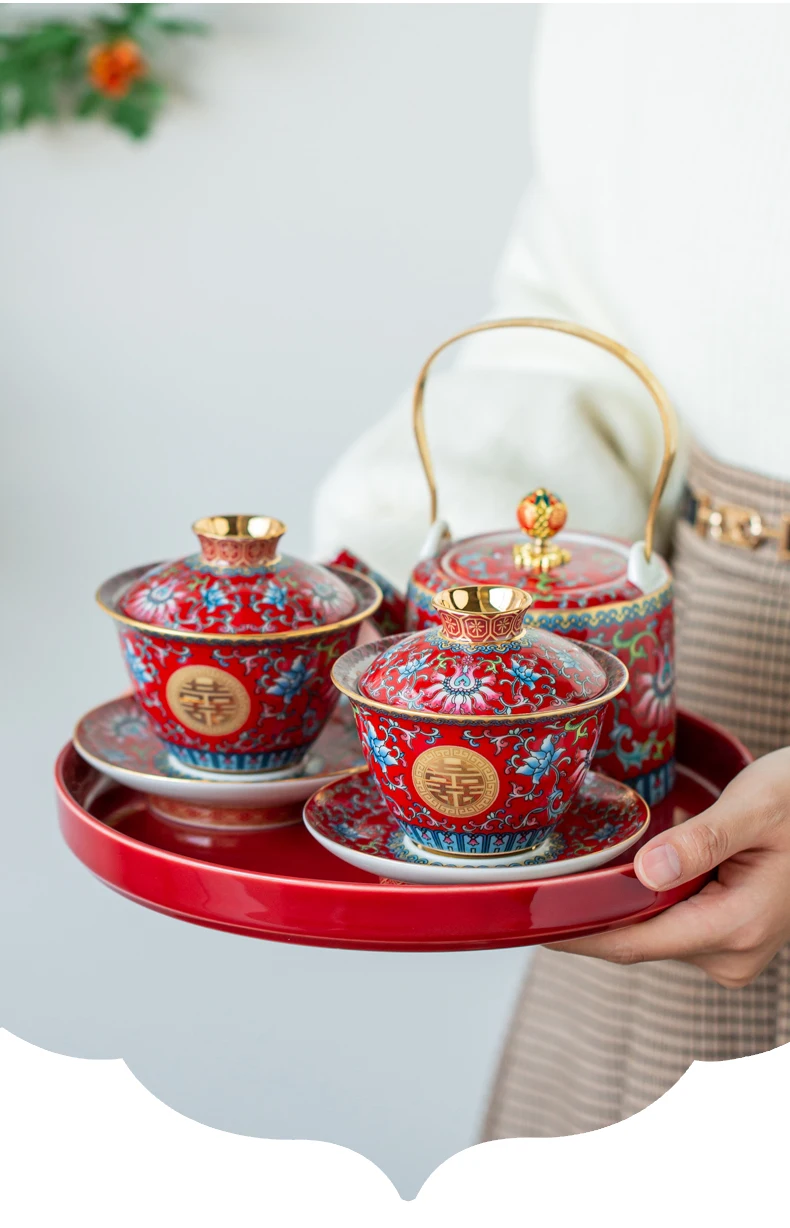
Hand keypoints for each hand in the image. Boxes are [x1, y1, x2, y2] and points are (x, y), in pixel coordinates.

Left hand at [546, 748, 789, 987]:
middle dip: (586, 916)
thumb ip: (702, 841)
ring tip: (564, 873)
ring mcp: (730, 949)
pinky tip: (608, 876)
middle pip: (637, 940)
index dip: (580, 932)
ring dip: (611, 906)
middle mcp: (733, 952)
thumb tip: (646, 871)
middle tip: (531, 884)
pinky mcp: (725, 935)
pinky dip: (636, 902)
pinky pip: (665, 923)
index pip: (637, 941)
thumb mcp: (755, 806)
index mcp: (739, 926)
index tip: (531, 919)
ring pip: (649, 932)